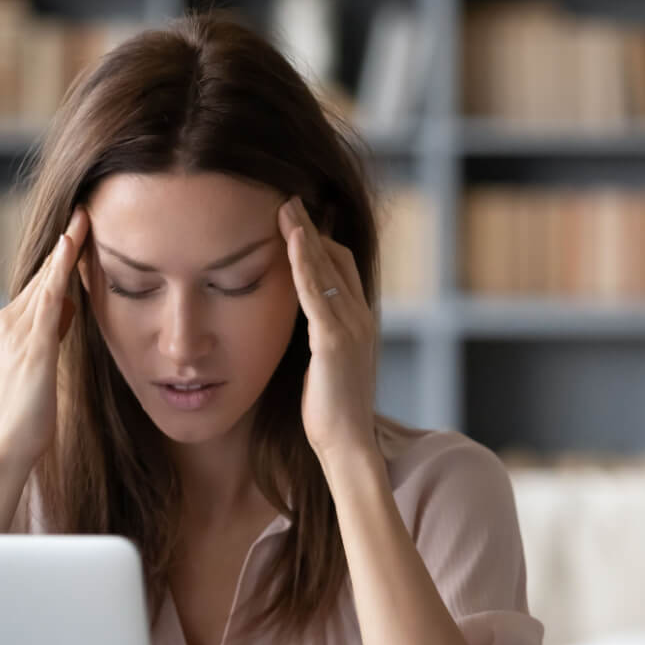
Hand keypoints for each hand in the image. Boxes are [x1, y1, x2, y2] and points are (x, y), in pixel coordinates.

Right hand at [0, 207, 89, 470]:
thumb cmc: (28, 414)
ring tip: (83, 216)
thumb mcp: (44, 362)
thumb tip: (70, 306)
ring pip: (45, 278)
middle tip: (86, 207)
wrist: (7, 447)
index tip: (81, 226)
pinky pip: (49, 297)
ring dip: (64, 246)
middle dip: (65, 241)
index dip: (61, 255)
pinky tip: (71, 247)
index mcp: (14, 326)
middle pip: (43, 273)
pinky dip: (59, 270)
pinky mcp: (33, 345)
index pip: (42, 281)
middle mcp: (12, 321)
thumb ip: (53, 331)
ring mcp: (20, 332)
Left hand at [278, 197, 378, 464]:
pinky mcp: (334, 341)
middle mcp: (360, 318)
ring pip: (328, 267)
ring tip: (284, 206)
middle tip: (287, 199)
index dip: (319, 241)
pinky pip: (317, 292)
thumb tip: (298, 324)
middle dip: (311, 227)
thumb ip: (316, 339)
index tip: (295, 219)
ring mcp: (352, 328)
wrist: (347, 446)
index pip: (342, 267)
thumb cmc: (329, 413)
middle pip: (337, 257)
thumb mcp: (322, 366)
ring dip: (304, 235)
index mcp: (358, 323)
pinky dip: (304, 263)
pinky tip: (290, 240)